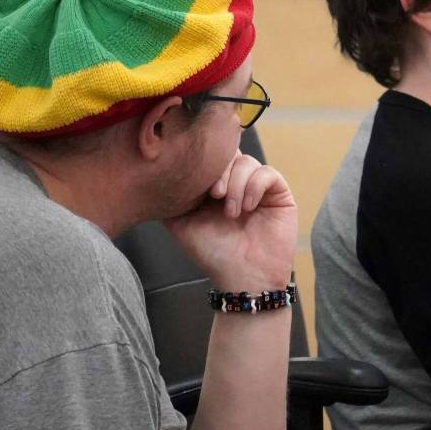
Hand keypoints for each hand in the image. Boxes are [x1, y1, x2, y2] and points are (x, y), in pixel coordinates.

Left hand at [162, 151, 297, 290]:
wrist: (243, 278)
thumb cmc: (213, 254)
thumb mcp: (181, 224)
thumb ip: (169, 200)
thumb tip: (152, 176)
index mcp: (214, 185)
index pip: (209, 157)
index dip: (203, 164)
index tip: (197, 186)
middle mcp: (236, 182)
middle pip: (228, 152)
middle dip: (220, 170)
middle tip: (215, 195)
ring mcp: (258, 186)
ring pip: (248, 161)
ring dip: (237, 185)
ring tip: (232, 212)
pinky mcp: (278, 193)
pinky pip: (268, 173)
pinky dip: (255, 186)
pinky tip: (248, 208)